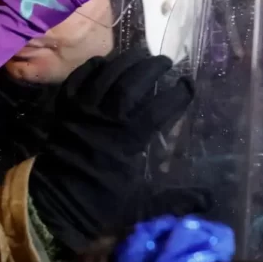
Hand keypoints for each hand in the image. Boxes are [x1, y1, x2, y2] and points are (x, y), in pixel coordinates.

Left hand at [28, 47, 209, 253]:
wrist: (52, 205)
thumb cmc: (100, 204)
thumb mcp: (142, 206)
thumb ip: (176, 201)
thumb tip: (209, 201)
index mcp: (125, 143)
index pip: (156, 110)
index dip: (176, 95)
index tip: (189, 84)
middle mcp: (104, 121)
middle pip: (130, 83)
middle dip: (151, 68)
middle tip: (167, 62)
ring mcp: (81, 112)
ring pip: (105, 75)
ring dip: (125, 62)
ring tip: (142, 55)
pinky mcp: (64, 110)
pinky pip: (78, 79)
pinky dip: (92, 67)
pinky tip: (105, 63)